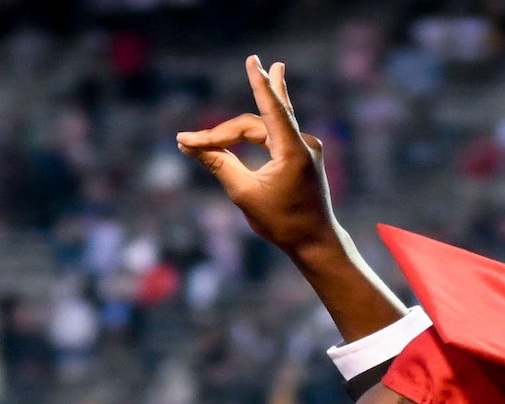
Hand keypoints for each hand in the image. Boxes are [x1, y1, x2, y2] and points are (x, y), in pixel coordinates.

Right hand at [176, 56, 340, 256]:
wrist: (315, 241)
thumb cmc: (280, 222)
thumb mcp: (243, 193)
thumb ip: (218, 164)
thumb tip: (189, 146)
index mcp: (292, 152)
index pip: (270, 110)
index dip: (259, 84)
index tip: (253, 60)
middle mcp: (303, 144)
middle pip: (257, 123)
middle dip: (225, 128)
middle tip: (215, 106)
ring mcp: (306, 148)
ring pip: (267, 126)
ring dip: (246, 117)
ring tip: (262, 67)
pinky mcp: (304, 154)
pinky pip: (277, 132)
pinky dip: (262, 124)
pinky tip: (275, 89)